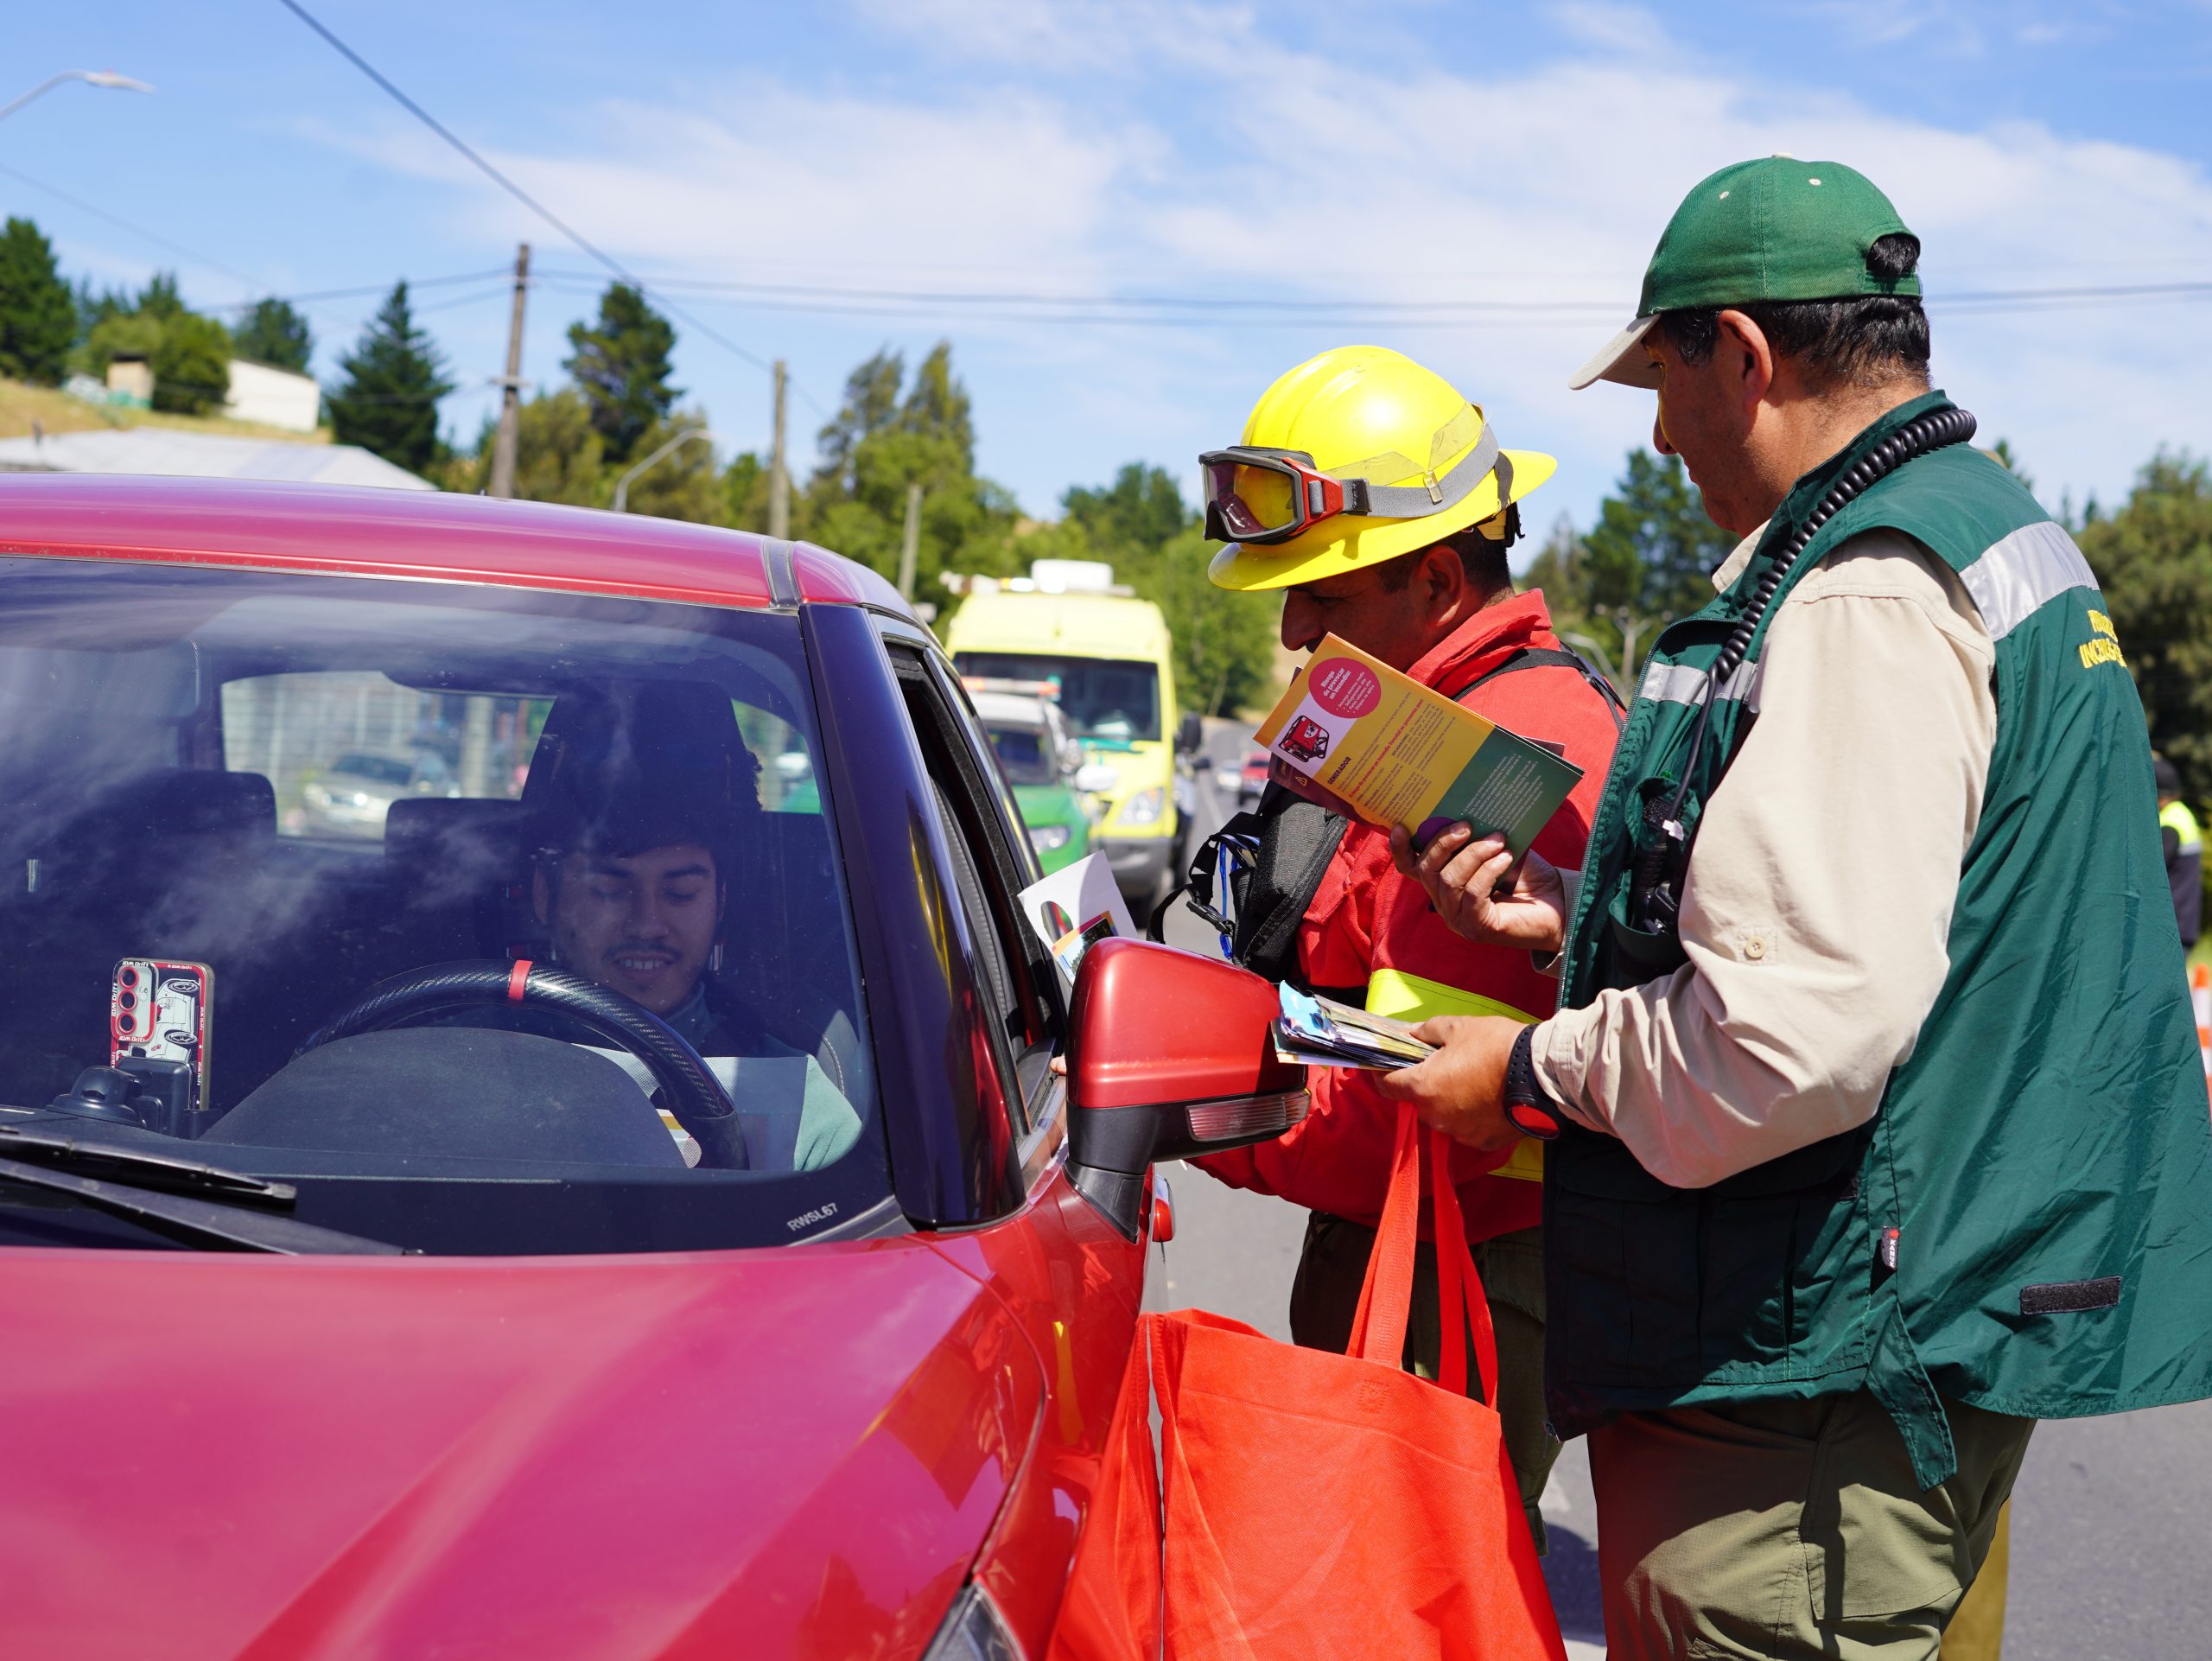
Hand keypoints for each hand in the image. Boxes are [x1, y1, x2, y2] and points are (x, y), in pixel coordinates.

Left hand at [1374, 1015, 1522, 1151]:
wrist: (1541, 1074)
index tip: (1384, 1065)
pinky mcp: (1483, 1142)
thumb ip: (1427, 1032)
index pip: (1386, 1086)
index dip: (1382, 1073)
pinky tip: (1488, 1098)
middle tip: (1444, 1065)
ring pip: (1443, 1115)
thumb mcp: (1457, 1027)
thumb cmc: (1495, 1046)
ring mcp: (1460, 1133)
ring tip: (1472, 1080)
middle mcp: (1436, 1116)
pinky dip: (1471, 1115)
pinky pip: (1467, 1128)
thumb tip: (1414, 1036)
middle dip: (1425, 1084)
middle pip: (1418, 1100)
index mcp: (1423, 1088)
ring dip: (1449, 1101)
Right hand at [1389, 824, 1566, 953]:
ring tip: (1498, 841)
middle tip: (1468, 825)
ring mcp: (1458, 919)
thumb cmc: (1528, 876)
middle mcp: (1445, 904)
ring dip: (1473, 855)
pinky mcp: (1477, 928)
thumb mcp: (1497, 848)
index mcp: (1444, 884)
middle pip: (1426, 870)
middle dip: (1443, 843)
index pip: (1411, 869)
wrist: (1560, 906)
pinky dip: (1487, 870)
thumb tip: (1468, 807)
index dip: (1401, 849)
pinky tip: (1506, 858)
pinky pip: (1471, 893)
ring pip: (1448, 880)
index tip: (1401, 826)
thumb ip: (1478, 836)